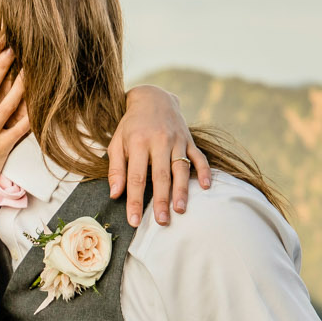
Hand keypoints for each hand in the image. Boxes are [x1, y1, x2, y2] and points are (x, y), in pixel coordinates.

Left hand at [109, 86, 209, 227]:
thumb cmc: (131, 126)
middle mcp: (159, 141)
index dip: (135, 200)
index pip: (136, 177)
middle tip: (162, 222)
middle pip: (161, 175)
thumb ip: (116, 169)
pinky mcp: (189, 139)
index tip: (134, 220)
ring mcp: (177, 139)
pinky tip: (206, 186)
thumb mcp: (117, 143)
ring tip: (181, 210)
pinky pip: (199, 156)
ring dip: (182, 190)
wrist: (153, 98)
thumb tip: (114, 194)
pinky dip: (204, 171)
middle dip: (161, 200)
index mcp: (138, 143)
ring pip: (181, 168)